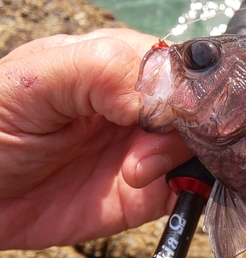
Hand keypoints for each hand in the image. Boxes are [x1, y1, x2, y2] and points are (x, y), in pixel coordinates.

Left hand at [0, 29, 192, 249]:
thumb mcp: (32, 82)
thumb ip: (97, 70)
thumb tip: (156, 98)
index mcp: (119, 65)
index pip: (176, 67)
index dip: (178, 89)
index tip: (150, 115)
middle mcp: (142, 106)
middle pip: (197, 107)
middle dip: (181, 129)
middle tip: (140, 154)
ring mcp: (148, 149)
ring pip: (201, 145)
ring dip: (178, 160)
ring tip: (133, 175)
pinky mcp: (149, 192)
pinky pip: (191, 186)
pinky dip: (193, 189)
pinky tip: (162, 191)